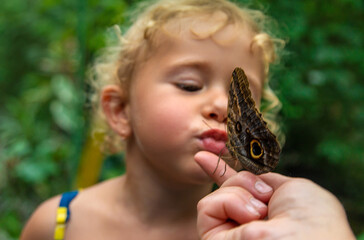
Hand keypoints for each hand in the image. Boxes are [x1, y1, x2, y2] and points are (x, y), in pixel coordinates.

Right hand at [195, 151, 354, 239]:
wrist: (307, 239)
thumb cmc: (311, 218)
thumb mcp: (293, 188)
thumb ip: (266, 181)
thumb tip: (251, 178)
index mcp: (266, 213)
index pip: (237, 189)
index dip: (221, 172)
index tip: (203, 157)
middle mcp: (246, 223)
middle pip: (227, 186)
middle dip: (243, 180)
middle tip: (265, 196)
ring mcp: (230, 232)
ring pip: (216, 194)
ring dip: (239, 194)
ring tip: (260, 213)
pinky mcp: (213, 239)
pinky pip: (206, 206)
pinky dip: (228, 203)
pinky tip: (248, 217)